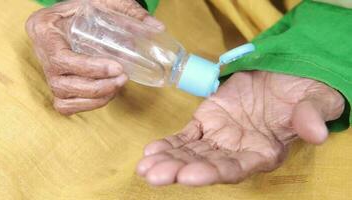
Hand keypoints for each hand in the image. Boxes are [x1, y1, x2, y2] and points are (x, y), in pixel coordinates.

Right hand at [26, 0, 163, 114]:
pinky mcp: (56, 86)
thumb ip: (129, 12)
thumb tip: (158, 28)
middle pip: (62, 84)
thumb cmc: (84, 9)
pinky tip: (107, 94)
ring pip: (64, 98)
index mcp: (43, 30)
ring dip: (95, 97)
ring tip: (118, 86)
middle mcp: (41, 54)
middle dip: (97, 86)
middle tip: (123, 78)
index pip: (61, 58)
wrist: (71, 17)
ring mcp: (46, 73)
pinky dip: (88, 105)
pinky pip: (66, 106)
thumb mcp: (104, 3)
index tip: (117, 67)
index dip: (90, 68)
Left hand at [137, 71, 344, 185]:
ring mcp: (219, 137)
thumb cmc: (302, 93)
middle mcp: (237, 150)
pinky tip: (150, 152)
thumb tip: (317, 132)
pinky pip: (185, 136)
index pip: (236, 168)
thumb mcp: (314, 101)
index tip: (189, 176)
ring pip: (190, 153)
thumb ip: (312, 116)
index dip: (213, 172)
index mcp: (263, 152)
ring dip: (167, 161)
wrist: (283, 77)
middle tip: (154, 175)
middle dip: (180, 171)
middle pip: (206, 165)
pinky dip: (169, 144)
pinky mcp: (206, 121)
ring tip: (145, 168)